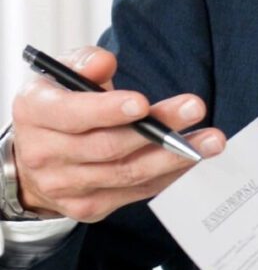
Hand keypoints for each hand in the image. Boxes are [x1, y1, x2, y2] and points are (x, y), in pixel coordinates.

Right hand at [9, 46, 223, 221]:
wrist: (36, 160)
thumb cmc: (60, 106)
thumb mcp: (62, 76)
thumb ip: (84, 63)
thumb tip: (105, 62)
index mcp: (33, 113)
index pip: (71, 115)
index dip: (107, 110)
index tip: (143, 103)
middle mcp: (44, 154)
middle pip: (108, 146)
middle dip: (157, 129)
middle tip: (195, 108)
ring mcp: (66, 186)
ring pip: (127, 173)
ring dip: (174, 157)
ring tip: (211, 140)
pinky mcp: (89, 207)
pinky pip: (137, 192)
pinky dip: (169, 175)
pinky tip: (194, 159)